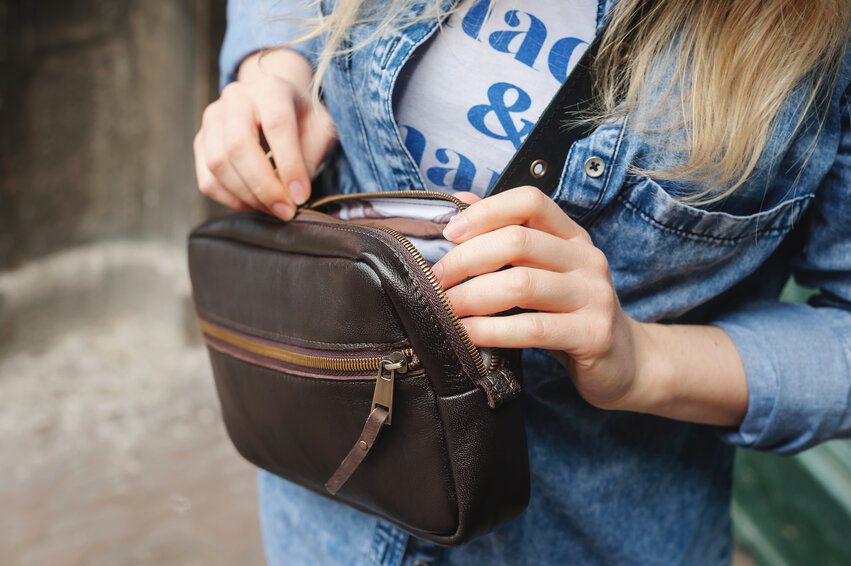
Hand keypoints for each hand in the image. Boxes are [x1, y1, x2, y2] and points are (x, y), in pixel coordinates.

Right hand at [193, 49, 336, 219]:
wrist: (275, 105)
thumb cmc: (302, 119)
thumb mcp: (320, 130)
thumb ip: (311, 157)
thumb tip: (294, 194)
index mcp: (270, 89)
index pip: (277, 125)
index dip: (289, 165)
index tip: (302, 196)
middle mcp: (235, 98)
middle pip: (238, 146)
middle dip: (264, 187)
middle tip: (286, 210)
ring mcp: (212, 119)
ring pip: (218, 165)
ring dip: (247, 196)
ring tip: (273, 208)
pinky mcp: (201, 142)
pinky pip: (208, 181)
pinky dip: (231, 200)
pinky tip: (254, 204)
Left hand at [433, 187, 652, 409]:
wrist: (622, 362)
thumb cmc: (567, 314)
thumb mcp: (542, 272)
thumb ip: (505, 239)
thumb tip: (458, 202)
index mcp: (571, 236)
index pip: (530, 201)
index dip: (486, 211)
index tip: (449, 233)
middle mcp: (587, 258)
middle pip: (518, 241)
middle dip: (466, 259)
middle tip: (436, 280)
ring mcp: (594, 295)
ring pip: (522, 284)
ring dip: (472, 296)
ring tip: (445, 308)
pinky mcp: (593, 334)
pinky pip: (533, 328)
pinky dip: (491, 331)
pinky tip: (468, 334)